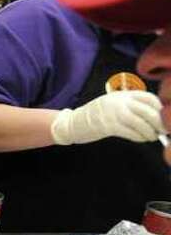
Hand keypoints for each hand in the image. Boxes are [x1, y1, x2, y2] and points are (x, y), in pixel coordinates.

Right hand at [50, 91, 165, 145]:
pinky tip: (141, 139)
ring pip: (141, 123)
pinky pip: (130, 132)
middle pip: (148, 111)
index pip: (149, 98)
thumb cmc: (96, 116)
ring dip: (150, 132)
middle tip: (163, 130)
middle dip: (159, 123)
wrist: (73, 122)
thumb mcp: (114, 104)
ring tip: (152, 137)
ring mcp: (113, 113)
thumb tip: (154, 117)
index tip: (164, 117)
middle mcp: (119, 101)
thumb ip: (131, 106)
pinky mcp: (108, 126)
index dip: (160, 108)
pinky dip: (139, 137)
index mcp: (122, 95)